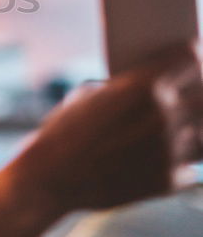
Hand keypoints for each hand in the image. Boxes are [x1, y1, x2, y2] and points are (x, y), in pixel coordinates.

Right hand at [16, 41, 202, 219]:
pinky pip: (190, 168)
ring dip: (197, 129)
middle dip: (202, 90)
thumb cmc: (64, 132)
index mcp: (144, 86)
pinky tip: (166, 158)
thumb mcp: (91, 95)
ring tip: (188, 127)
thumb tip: (154, 90)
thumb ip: (128, 90)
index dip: (195, 54)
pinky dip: (181, 163)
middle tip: (195, 91)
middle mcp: (164, 116)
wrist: (50, 178)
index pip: (193, 59)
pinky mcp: (167, 182)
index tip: (195, 55)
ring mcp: (169, 152)